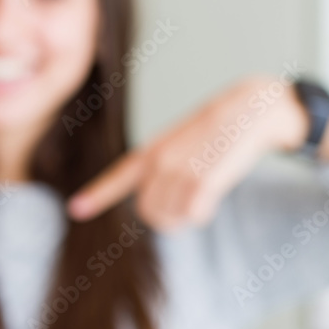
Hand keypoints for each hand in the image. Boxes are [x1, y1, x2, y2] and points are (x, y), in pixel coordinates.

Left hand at [65, 75, 328, 230]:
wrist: (251, 110)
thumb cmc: (220, 128)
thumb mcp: (183, 140)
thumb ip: (166, 166)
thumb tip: (159, 205)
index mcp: (153, 149)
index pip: (119, 176)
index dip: (97, 195)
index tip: (76, 209)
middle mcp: (160, 161)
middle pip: (147, 212)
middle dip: (166, 216)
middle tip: (189, 204)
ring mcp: (179, 171)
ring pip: (169, 218)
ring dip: (186, 216)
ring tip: (203, 195)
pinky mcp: (202, 180)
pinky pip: (193, 215)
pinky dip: (203, 213)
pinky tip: (213, 196)